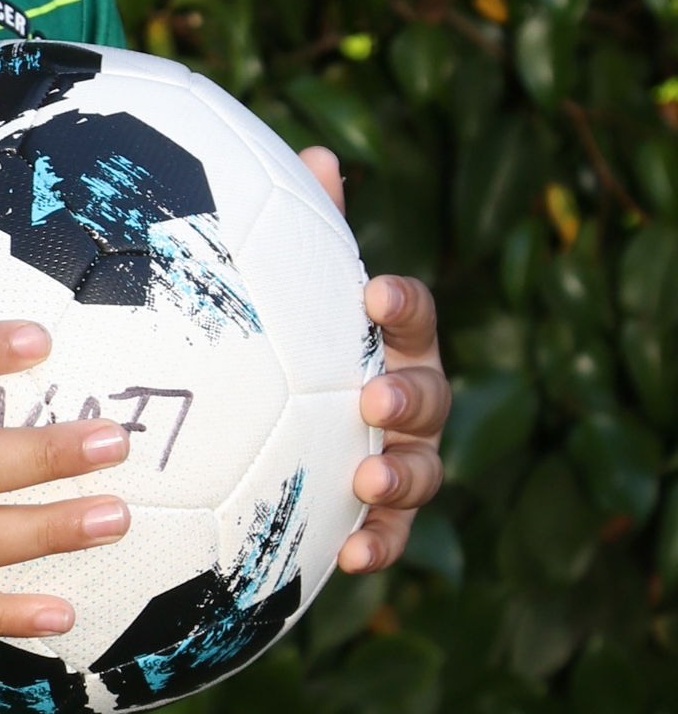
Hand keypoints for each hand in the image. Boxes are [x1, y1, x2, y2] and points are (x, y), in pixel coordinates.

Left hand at [299, 147, 450, 574]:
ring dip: (400, 479)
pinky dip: (379, 544)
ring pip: (421, 470)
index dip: (400, 302)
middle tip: (372, 400)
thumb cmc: (293, 340)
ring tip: (368, 484)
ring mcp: (403, 457)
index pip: (410, 311)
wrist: (284, 423)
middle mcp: (409, 395)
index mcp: (390, 338)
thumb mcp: (292, 288)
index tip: (371, 294)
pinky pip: (392, 535)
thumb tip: (319, 155)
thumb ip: (307, 230)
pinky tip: (350, 558)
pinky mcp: (381, 514)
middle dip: (407, 397)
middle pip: (428, 394)